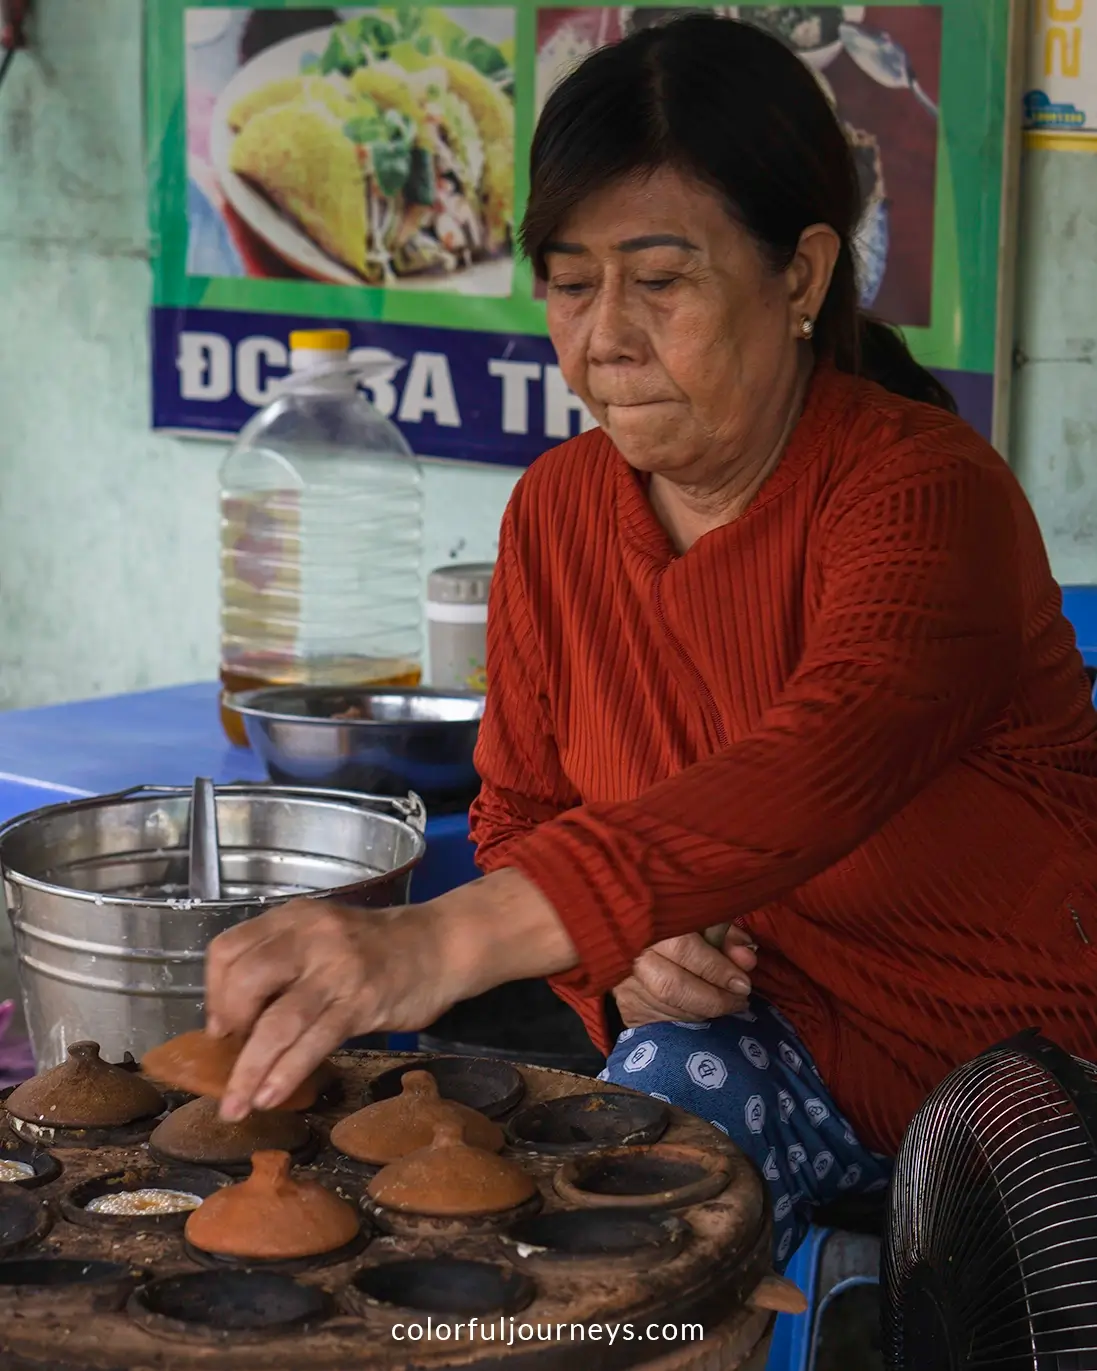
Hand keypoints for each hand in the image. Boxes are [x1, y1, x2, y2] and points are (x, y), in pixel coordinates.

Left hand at [205, 869, 576, 1120]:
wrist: (440, 945)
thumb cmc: (376, 948)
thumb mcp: (323, 937)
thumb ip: (283, 964)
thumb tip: (234, 1021)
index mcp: (294, 919)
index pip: (229, 950)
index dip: (214, 993)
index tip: (221, 1026)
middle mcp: (311, 938)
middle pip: (246, 980)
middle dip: (228, 1027)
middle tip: (229, 1057)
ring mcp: (338, 970)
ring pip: (277, 1022)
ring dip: (249, 1070)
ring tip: (236, 1106)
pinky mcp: (362, 1002)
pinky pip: (313, 1043)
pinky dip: (286, 1074)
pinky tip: (271, 1096)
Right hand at [613, 924, 756, 1028]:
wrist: (630, 942)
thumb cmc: (675, 928)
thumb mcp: (701, 924)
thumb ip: (725, 937)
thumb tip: (747, 958)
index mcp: (651, 924)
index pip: (683, 948)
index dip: (717, 968)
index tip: (743, 983)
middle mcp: (631, 954)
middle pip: (673, 986)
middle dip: (714, 998)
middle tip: (740, 1000)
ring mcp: (624, 983)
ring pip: (668, 1007)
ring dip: (705, 1011)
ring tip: (728, 1005)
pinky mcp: (626, 1006)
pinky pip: (662, 1021)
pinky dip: (689, 1019)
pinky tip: (703, 1011)